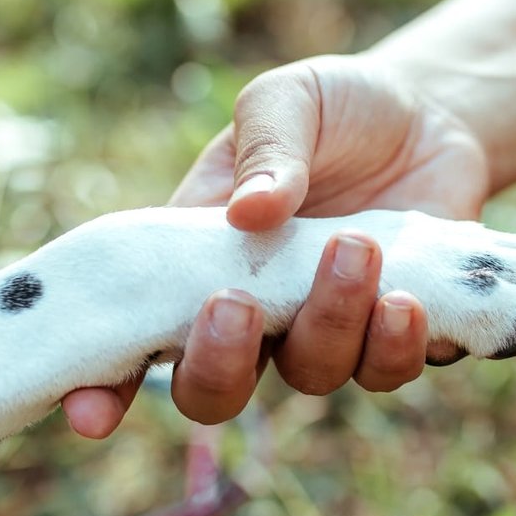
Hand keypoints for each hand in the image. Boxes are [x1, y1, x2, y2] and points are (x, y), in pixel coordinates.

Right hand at [62, 54, 490, 437]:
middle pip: (215, 389)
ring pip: (311, 374)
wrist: (428, 111)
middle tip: (239, 302)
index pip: (135, 338)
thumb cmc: (332, 107)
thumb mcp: (287, 101)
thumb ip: (266, 148)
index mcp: (198, 260)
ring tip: (357, 248)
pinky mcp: (395, 334)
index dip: (105, 390)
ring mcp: (324, 329)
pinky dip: (396, 345)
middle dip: (219, 363)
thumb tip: (251, 210)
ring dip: (329, 324)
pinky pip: (389, 369)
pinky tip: (407, 298)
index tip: (87, 414)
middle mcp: (256, 312)